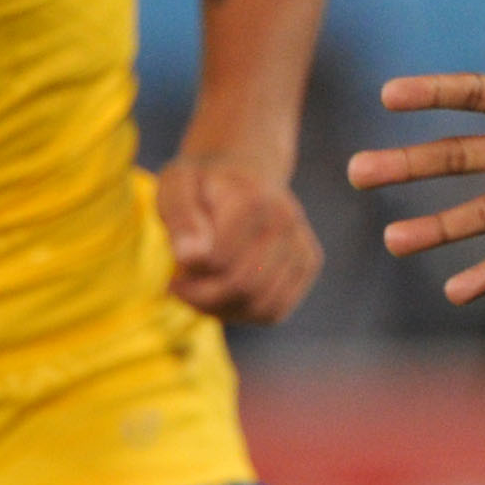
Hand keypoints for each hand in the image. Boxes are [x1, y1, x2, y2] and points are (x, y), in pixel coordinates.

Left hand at [157, 159, 322, 324]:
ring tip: (201, 291)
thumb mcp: (176, 187)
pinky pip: (275, 310)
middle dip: (202, 298)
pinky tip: (224, 294)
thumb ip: (181, 219)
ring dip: (222, 310)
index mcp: (251, 199)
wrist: (242, 170)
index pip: (218, 261)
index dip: (188, 273)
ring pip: (262, 307)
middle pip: (243, 286)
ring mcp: (301, 241)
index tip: (175, 266)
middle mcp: (285, 220)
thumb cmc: (201, 185)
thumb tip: (192, 258)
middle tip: (180, 286)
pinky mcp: (308, 262)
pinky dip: (244, 313)